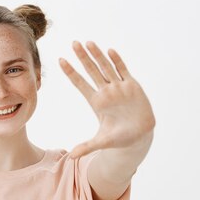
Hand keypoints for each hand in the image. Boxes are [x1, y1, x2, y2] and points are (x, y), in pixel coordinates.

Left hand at [59, 41, 155, 158]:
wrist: (139, 136)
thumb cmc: (119, 138)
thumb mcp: (101, 142)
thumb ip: (86, 146)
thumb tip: (72, 156)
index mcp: (96, 102)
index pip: (80, 84)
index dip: (71, 72)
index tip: (60, 61)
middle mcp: (106, 92)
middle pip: (91, 71)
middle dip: (82, 57)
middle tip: (73, 43)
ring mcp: (119, 87)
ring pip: (106, 67)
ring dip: (98, 55)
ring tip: (88, 42)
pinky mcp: (132, 86)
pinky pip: (123, 70)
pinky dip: (117, 61)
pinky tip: (110, 51)